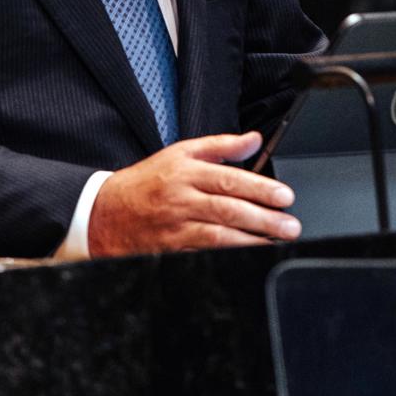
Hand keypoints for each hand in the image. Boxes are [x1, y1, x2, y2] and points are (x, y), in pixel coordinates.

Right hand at [87, 132, 300, 256]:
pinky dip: (229, 254)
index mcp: (185, 172)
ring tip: (278, 241)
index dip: (260, 189)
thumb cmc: (147, 182)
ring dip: (252, 240)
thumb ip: (220, 146)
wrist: (105, 212)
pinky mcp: (171, 250)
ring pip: (219, 234)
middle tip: (290, 225)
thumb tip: (254, 140)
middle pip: (228, 209)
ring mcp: (176, 227)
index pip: (229, 179)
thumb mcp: (180, 153)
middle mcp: (181, 199)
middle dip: (264, 219)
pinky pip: (205, 254)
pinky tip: (249, 254)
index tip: (285, 196)